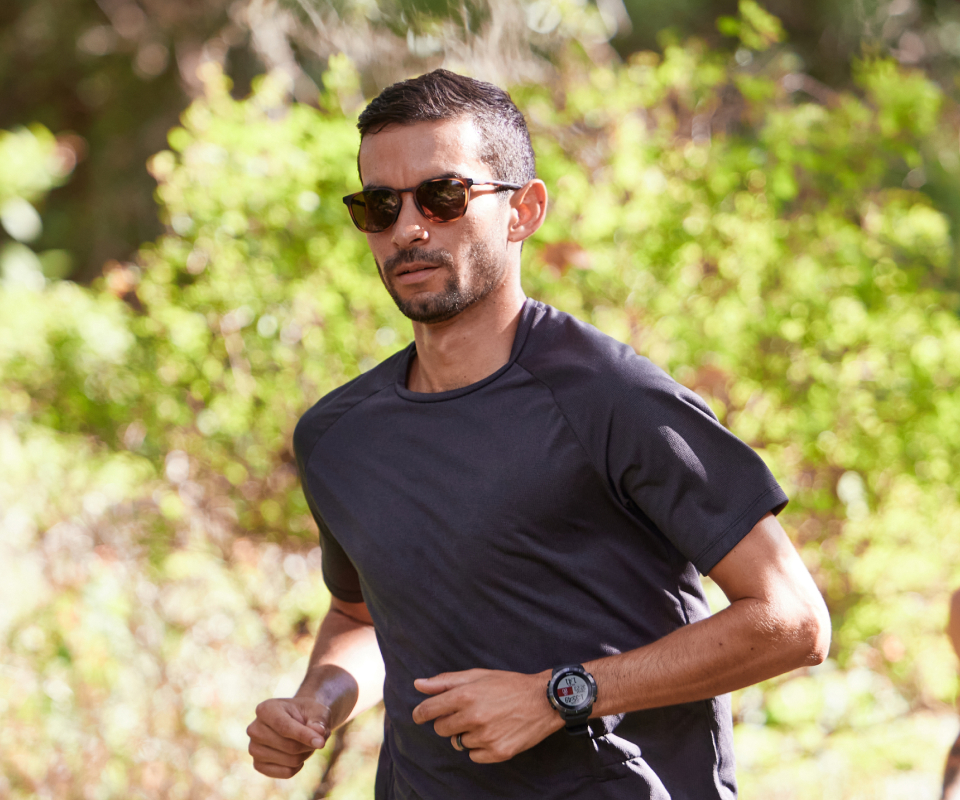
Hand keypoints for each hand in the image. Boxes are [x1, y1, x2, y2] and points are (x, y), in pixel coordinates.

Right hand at [247, 697, 330, 778]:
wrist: (300, 721)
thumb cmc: (308, 713)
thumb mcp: (317, 710)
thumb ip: (319, 720)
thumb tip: (319, 732)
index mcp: (266, 709)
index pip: (284, 727)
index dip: (304, 736)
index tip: (321, 742)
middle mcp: (254, 729)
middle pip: (288, 746)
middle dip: (308, 745)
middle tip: (316, 738)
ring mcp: (254, 748)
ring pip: (289, 761)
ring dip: (305, 754)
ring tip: (305, 743)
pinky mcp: (258, 764)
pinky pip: (286, 772)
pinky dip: (298, 766)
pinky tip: (298, 755)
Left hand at [412, 668, 561, 763]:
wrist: (543, 700)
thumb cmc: (508, 685)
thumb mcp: (478, 675)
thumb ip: (445, 681)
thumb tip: (418, 684)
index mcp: (465, 695)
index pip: (428, 710)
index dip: (420, 713)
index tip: (420, 715)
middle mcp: (473, 717)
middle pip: (441, 729)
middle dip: (448, 721)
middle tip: (466, 713)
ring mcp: (485, 737)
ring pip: (458, 742)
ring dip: (466, 734)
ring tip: (486, 721)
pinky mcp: (497, 753)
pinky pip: (473, 755)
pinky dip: (479, 747)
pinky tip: (493, 733)